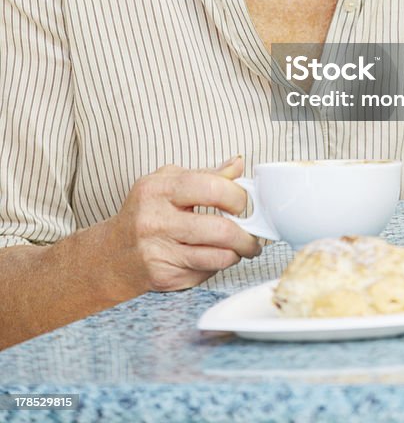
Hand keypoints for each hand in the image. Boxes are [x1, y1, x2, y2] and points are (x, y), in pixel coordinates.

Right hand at [102, 155, 260, 297]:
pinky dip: (217, 265)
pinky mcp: (164, 276)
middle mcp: (156, 220)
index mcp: (159, 189)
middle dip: (247, 235)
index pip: (212, 188)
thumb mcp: (167, 183)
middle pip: (220, 229)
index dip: (238, 197)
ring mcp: (158, 251)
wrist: (111, 255)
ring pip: (218, 256)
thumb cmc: (144, 213)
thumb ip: (205, 174)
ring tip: (242, 247)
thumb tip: (237, 165)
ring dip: (238, 253)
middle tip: (254, 235)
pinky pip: (206, 272)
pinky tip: (214, 257)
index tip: (244, 203)